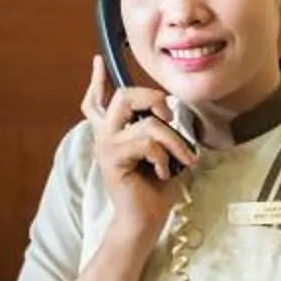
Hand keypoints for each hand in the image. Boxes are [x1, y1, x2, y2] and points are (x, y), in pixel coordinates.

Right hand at [83, 57, 193, 222]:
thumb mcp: (163, 150)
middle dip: (152, 98)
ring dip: (173, 140)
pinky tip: (163, 172)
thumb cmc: (156, 187)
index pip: (98, 100)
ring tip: (182, 158)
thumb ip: (159, 127)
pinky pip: (147, 143)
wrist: (146, 220)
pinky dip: (164, 157)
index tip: (98, 60)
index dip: (97, 80)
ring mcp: (106, 147)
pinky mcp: (113, 160)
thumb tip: (169, 108)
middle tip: (169, 115)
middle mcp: (105, 135)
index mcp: (114, 131)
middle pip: (123, 96)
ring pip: (145, 123)